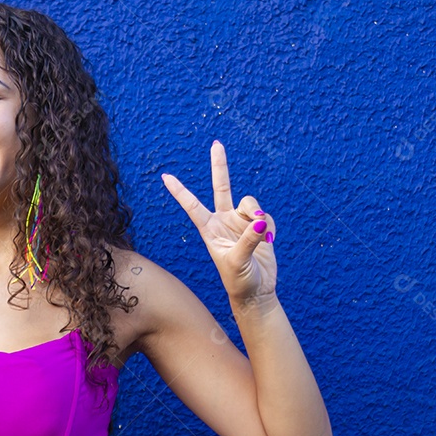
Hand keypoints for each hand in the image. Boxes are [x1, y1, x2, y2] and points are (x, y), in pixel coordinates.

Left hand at [161, 140, 276, 303]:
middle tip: (217, 144)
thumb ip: (249, 240)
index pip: (192, 206)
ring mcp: (241, 222)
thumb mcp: (238, 262)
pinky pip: (265, 216)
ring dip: (257, 213)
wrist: (257, 292)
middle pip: (221, 187)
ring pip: (250, 203)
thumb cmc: (239, 281)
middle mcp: (223, 221)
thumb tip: (260, 220)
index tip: (165, 176)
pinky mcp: (259, 226)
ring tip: (263, 233)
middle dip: (220, 166)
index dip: (180, 191)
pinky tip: (269, 240)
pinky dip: (269, 226)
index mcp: (209, 229)